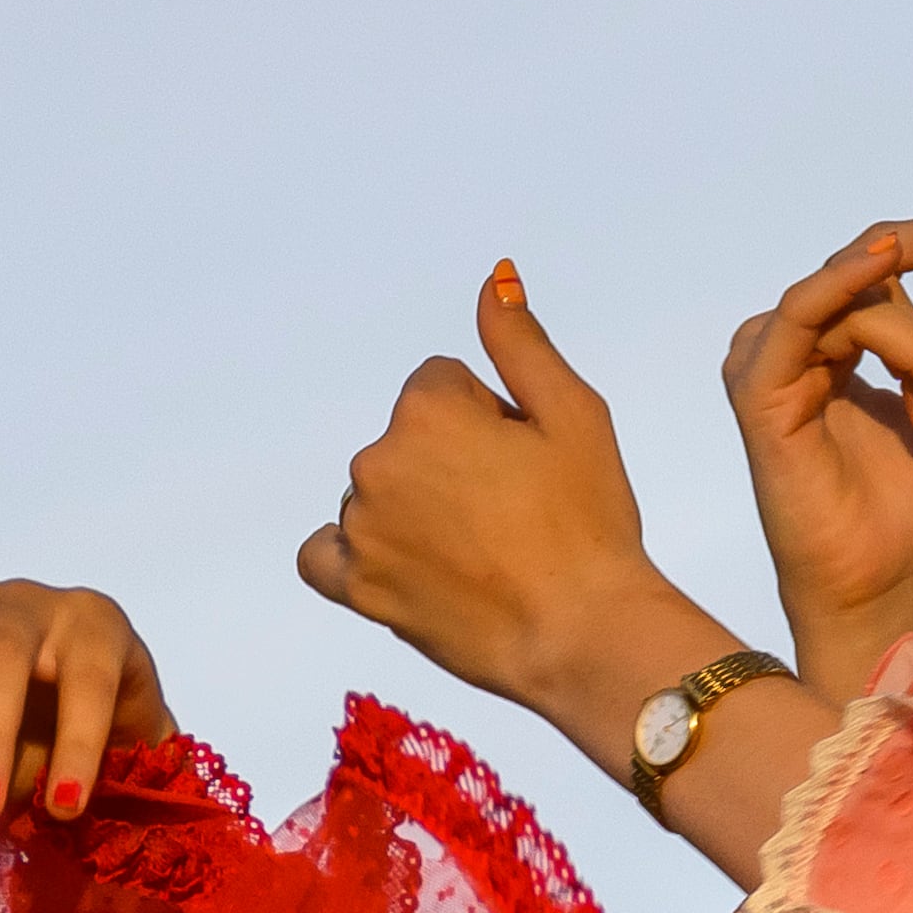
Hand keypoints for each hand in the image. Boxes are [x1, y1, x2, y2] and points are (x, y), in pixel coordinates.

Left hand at [298, 262, 674, 720]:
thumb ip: (519, 342)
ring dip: (413, 511)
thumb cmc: (590, 525)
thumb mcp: (574, 414)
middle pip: (408, 440)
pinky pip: (323, 555)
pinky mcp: (356, 588)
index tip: (523, 464)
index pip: (441, 387)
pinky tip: (399, 565)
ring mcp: (362, 527)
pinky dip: (350, 556)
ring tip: (477, 554)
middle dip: (451, 463)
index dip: (490, 420)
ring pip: (377, 494)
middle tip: (510, 513)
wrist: (582, 633)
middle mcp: (378, 461)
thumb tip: (493, 278)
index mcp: (426, 409)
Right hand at [725, 218, 912, 690]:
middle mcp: (794, 349)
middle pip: (864, 274)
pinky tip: (881, 265)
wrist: (879, 581)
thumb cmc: (902, 511)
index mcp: (830, 347)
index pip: (875, 269)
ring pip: (850, 298)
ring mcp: (771, 367)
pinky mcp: (759, 392)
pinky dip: (839, 283)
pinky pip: (798, 315)